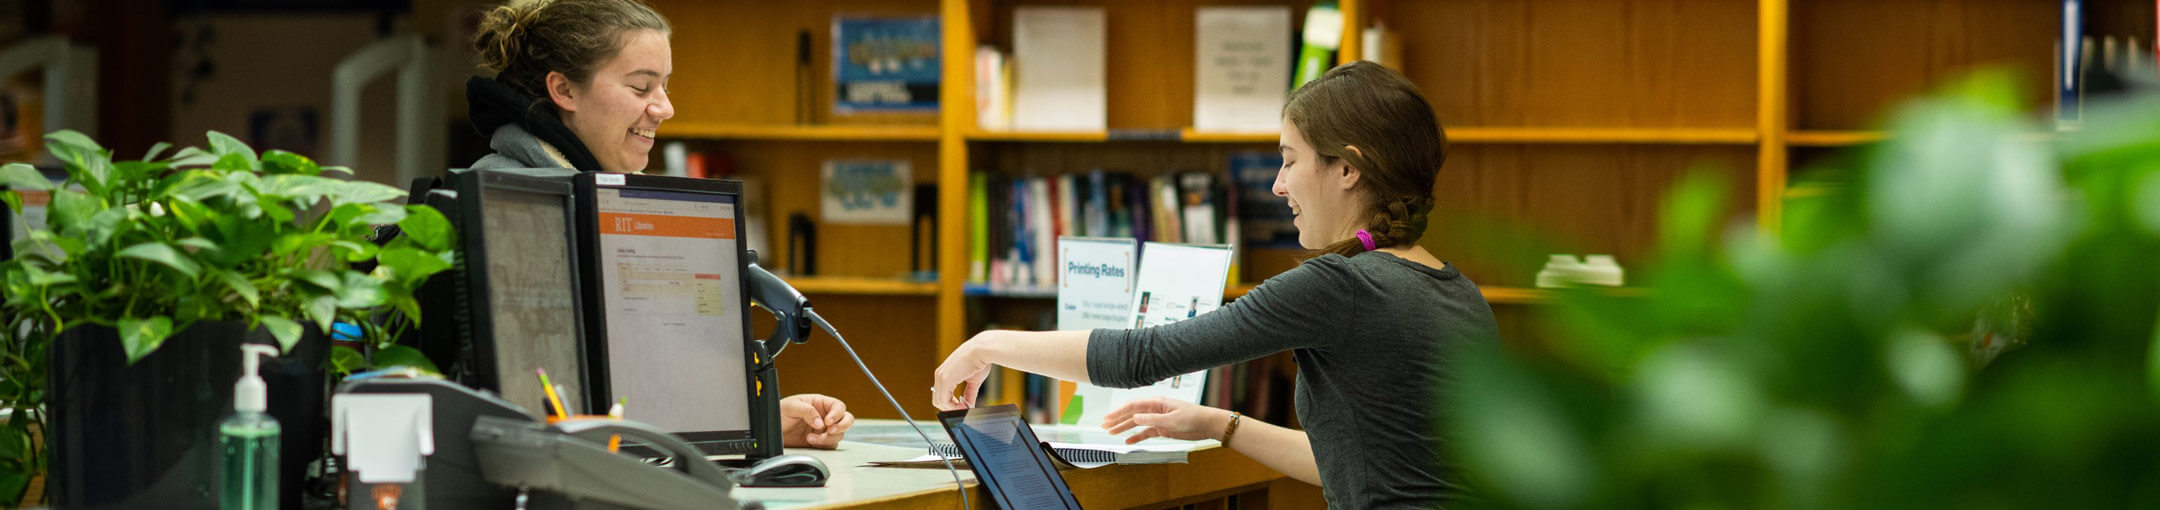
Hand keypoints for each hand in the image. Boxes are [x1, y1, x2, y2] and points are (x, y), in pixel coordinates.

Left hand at [780, 394, 853, 448]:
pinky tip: (810, 442)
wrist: (771, 428)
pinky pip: (829, 445)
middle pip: (846, 420)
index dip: (837, 414)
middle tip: (831, 430)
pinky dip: (823, 445)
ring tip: (811, 438)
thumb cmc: (780, 412)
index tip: (827, 421)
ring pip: (838, 435)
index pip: (838, 407)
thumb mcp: (792, 406)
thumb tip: (820, 422)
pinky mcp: (819, 442)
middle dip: (842, 426)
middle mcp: (825, 416)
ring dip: (827, 438)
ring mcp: (823, 430)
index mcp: (820, 403)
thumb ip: (807, 411)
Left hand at [931, 332, 999, 410]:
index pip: (941, 393)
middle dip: (951, 408)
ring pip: (939, 402)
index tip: (962, 406)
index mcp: (944, 372)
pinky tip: (964, 406)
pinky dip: (953, 407)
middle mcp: (940, 374)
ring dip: (952, 409)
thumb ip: (969, 394)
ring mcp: (941, 377)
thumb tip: (969, 406)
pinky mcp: (945, 380)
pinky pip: (944, 401)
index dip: (950, 403)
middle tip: (964, 410)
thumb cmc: (979, 360)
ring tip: (965, 408)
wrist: (982, 350)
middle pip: (938, 399)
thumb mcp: (973, 381)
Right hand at [1102, 397, 1230, 444]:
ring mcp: (1158, 419)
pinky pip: (1146, 433)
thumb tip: (1134, 417)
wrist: (1207, 424)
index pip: (1132, 406)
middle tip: (1104, 425)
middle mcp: (1155, 410)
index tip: (1108, 418)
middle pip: (1131, 414)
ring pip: (1137, 424)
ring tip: (1111, 433)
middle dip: (1118, 420)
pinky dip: (1137, 437)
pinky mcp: (1162, 429)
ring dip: (1124, 428)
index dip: (1118, 412)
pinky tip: (1128, 441)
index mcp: (1156, 402)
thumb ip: (1152, 419)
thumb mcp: (1171, 419)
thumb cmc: (1193, 417)